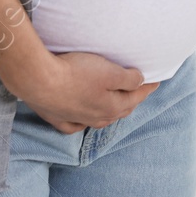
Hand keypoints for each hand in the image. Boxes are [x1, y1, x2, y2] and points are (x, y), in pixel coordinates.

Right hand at [6, 49, 158, 133]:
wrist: (38, 80)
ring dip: (111, 111)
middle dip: (132, 100)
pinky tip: (82, 120)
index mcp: (111, 106)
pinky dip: (83, 122)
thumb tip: (140, 82)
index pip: (136, 97)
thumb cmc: (76, 72)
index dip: (147, 88)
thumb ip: (128, 79)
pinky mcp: (56, 118)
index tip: (157, 80)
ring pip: (99, 119)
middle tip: (140, 90)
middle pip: (119, 110)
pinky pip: (75, 125)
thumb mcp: (109, 71)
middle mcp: (96, 117)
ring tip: (116, 104)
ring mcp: (75, 119)